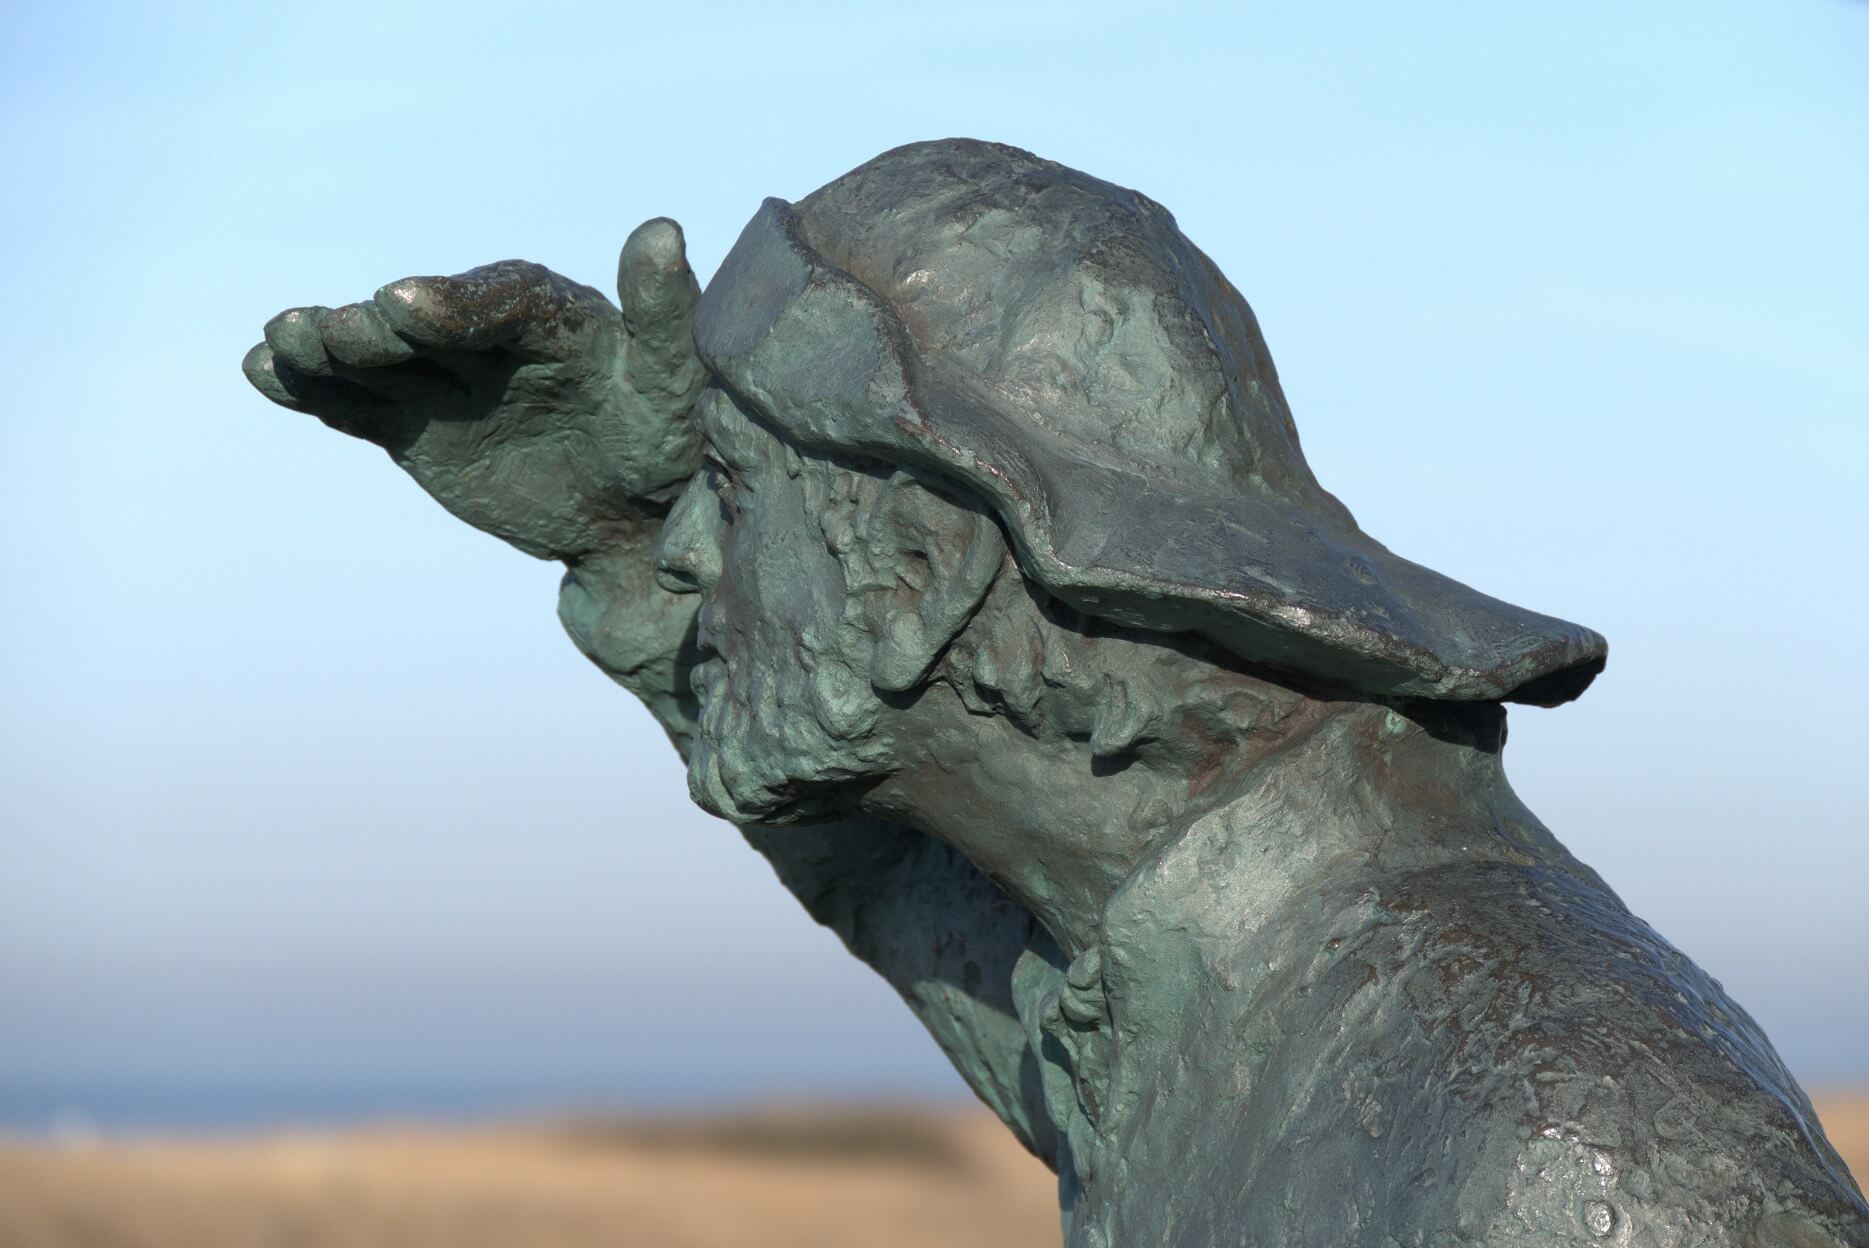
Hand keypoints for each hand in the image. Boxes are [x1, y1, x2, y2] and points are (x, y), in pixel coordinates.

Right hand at [243, 219, 704, 559]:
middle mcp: (485, 336)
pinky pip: (357, 404)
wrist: (630, 513)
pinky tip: (262, 372)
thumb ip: (664, 312)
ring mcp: (442, 378)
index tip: (406, 301)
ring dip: (327, 347)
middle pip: (424, 325)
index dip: (454, 301)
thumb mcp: (674, 380)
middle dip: (379, 327)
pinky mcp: (413, 423)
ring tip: (279, 342)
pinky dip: (312, 390)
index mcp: (551, 315)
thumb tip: (662, 229)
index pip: (499, 299)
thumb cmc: (663, 438)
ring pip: (377, 359)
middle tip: (337, 328)